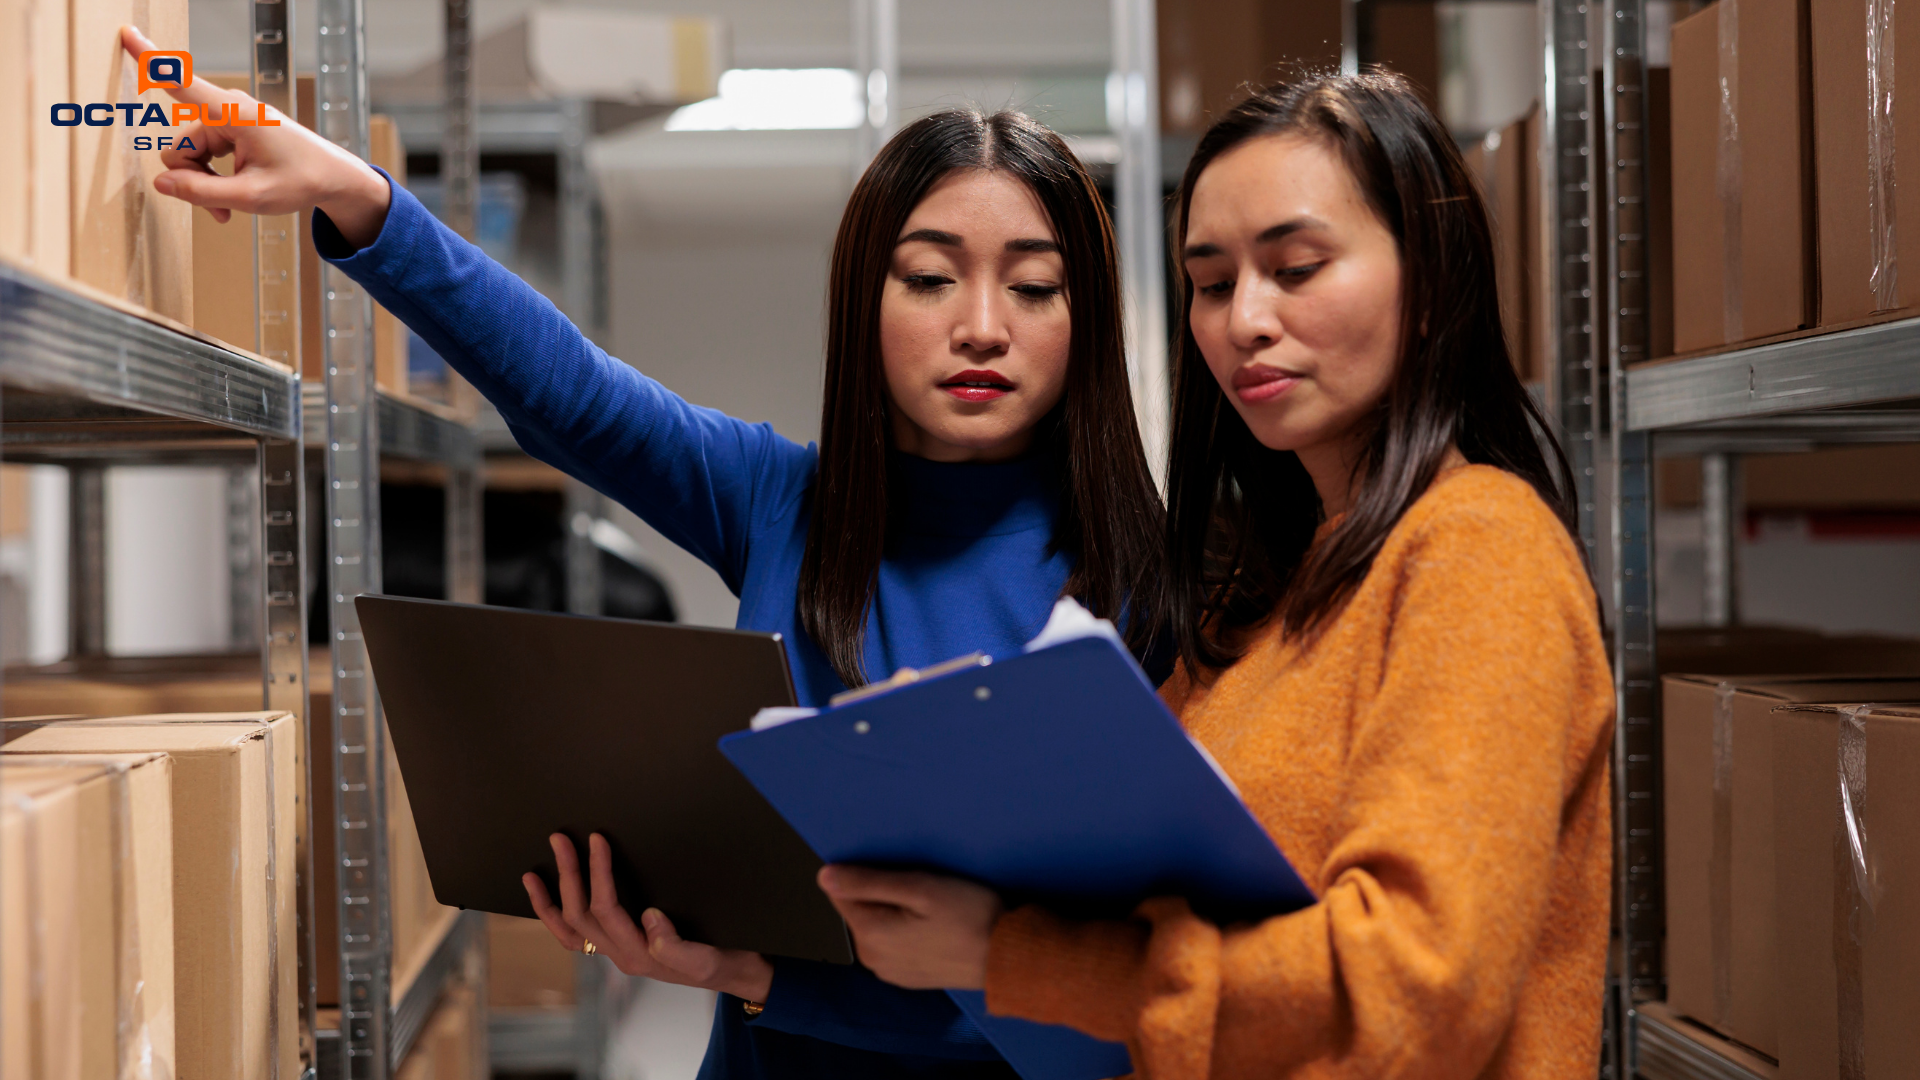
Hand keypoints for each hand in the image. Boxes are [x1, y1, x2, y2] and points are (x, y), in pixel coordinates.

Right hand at [118, 24, 390, 246]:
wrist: (335, 179)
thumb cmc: (303, 181)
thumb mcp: (251, 196)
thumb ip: (202, 192)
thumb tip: (161, 184)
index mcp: (233, 113)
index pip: (182, 83)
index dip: (150, 59)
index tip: (126, 32)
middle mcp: (228, 110)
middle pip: (179, 146)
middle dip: (191, 179)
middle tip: (219, 208)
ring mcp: (230, 120)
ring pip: (190, 155)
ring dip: (203, 184)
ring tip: (228, 209)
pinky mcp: (233, 131)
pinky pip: (205, 156)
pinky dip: (213, 179)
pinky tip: (230, 200)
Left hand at [523, 832, 773, 1001]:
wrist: (734, 973)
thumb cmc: (723, 960)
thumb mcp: (707, 957)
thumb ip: (676, 945)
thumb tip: (649, 917)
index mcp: (639, 954)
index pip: (608, 909)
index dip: (598, 873)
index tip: (598, 840)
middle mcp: (621, 954)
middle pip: (580, 915)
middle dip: (568, 874)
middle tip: (561, 839)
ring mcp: (615, 952)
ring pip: (570, 928)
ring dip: (552, 897)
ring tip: (534, 871)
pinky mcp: (618, 946)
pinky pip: (574, 937)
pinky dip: (554, 917)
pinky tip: (544, 896)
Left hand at [817, 865, 1002, 989]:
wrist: (1008, 956)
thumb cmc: (972, 918)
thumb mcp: (920, 888)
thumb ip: (869, 882)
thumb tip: (825, 875)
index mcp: (870, 935)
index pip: (842, 891)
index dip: (868, 873)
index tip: (899, 872)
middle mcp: (873, 958)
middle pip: (860, 909)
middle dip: (883, 893)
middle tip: (922, 889)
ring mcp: (889, 970)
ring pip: (878, 925)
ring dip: (896, 912)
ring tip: (932, 909)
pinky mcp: (907, 975)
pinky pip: (894, 942)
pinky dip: (908, 930)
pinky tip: (935, 926)